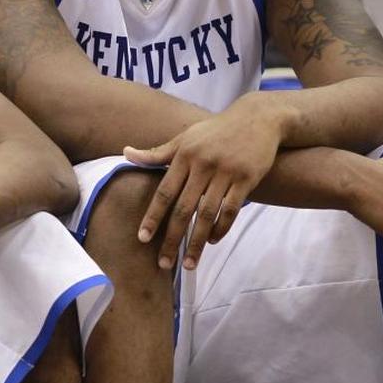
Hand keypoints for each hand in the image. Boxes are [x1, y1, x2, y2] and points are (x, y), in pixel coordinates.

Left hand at [123, 98, 283, 269]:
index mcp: (184, 156)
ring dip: (197, 241)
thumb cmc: (214, 131)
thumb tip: (125, 153)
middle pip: (184, 208)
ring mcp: (226, 172)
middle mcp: (203, 165)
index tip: (143, 238)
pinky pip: (231, 210)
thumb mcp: (184, 138)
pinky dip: (221, 228)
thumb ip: (157, 153)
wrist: (256, 118)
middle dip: (172, 238)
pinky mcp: (246, 178)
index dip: (153, 216)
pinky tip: (212, 240)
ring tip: (189, 263)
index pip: (164, 192)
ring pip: (207, 214)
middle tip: (163, 263)